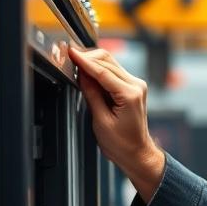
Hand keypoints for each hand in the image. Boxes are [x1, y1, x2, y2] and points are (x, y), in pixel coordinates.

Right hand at [67, 46, 164, 201]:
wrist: (137, 152)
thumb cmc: (122, 143)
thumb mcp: (101, 121)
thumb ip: (92, 94)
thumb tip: (82, 75)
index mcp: (129, 94)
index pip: (102, 71)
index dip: (84, 61)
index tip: (71, 53)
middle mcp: (136, 85)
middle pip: (107, 61)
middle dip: (87, 58)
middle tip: (69, 57)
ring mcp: (136, 85)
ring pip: (110, 63)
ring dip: (92, 62)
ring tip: (76, 65)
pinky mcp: (132, 87)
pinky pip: (113, 71)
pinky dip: (99, 69)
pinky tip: (88, 73)